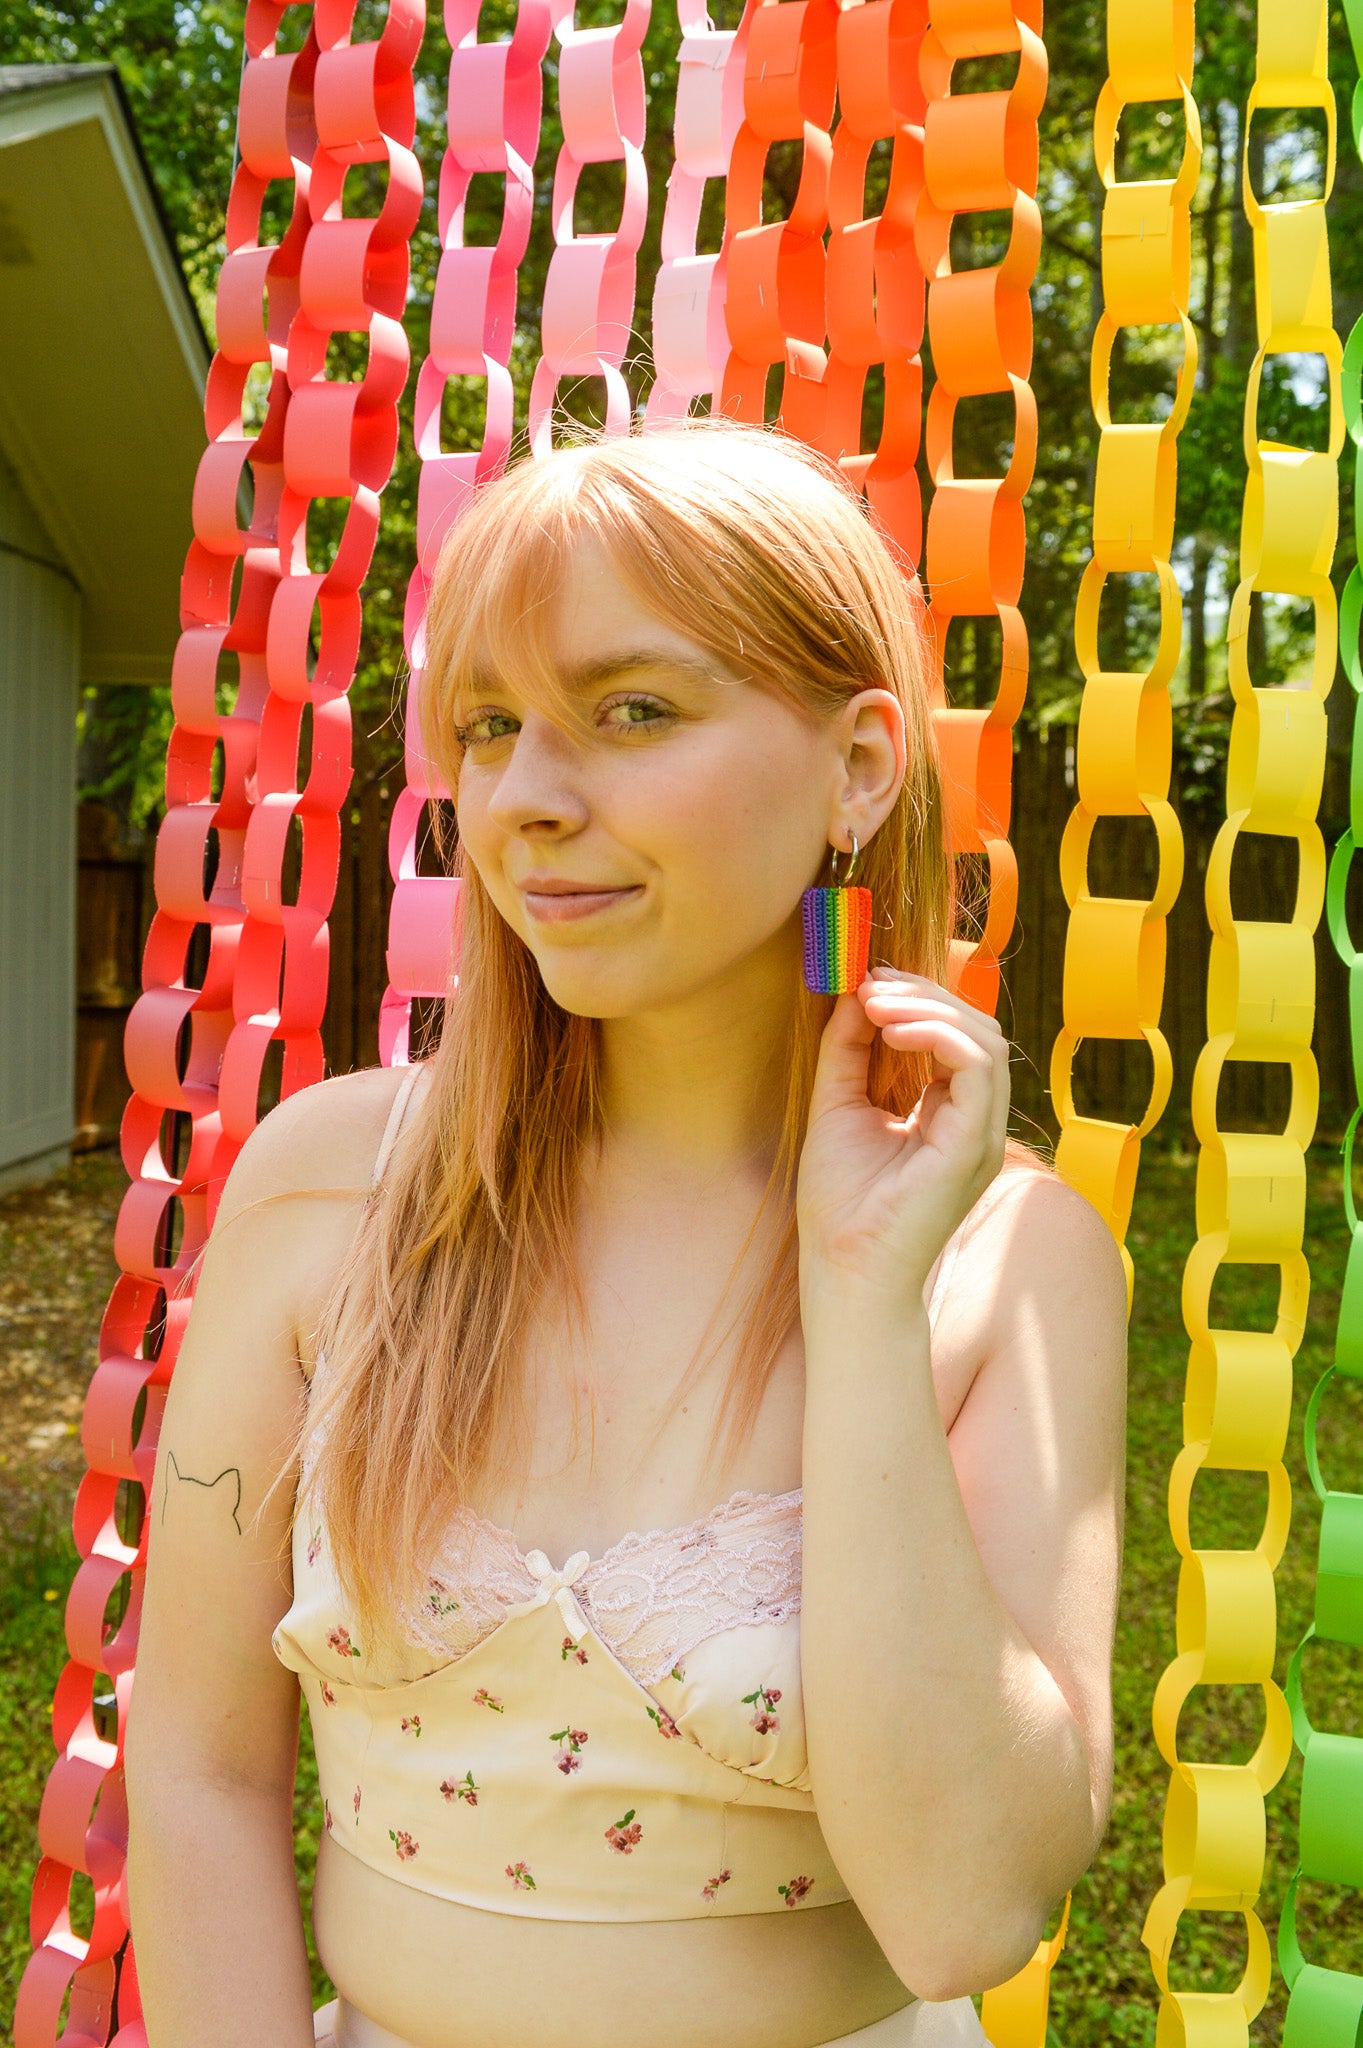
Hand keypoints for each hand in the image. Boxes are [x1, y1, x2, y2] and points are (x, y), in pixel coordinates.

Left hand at [796, 966, 1010, 1310]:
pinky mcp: (973, 1146)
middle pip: (978, 1029)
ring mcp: (980, 1135)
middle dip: (926, 994)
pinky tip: (892, 1029)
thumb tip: (856, 993)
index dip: (919, 999)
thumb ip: (849, 1050)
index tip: (870, 981)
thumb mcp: (837, 1106)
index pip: (957, 1036)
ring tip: (876, 1002)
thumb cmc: (840, 1204)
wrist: (843, 1270)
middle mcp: (974, 1123)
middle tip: (872, 983)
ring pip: (986, 1040)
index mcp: (949, 1116)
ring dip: (930, 1008)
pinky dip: (939, 1036)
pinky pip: (979, 1068)